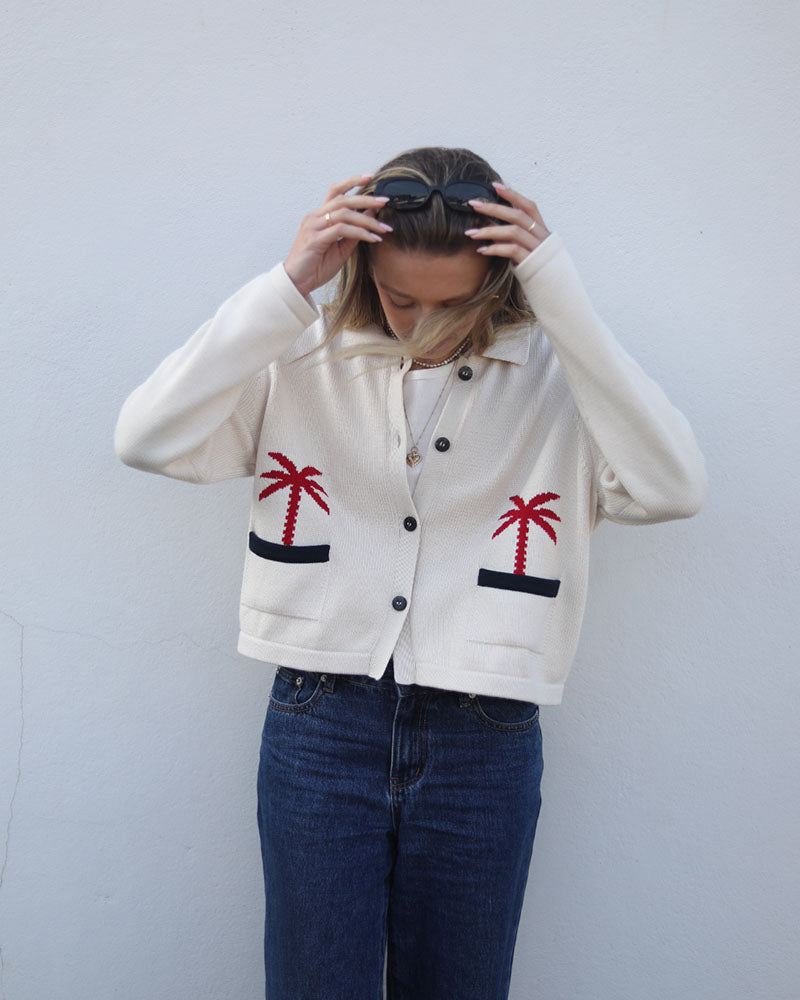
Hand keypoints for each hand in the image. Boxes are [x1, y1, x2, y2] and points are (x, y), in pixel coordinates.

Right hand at [283, 175, 391, 297]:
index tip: (370, 177)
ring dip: (367, 220)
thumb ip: (353, 233)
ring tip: (384, 228)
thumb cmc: (316, 266)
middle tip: (385, 201)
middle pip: (343, 200)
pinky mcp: (315, 239)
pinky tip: (373, 239)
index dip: (352, 182)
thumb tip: (371, 217)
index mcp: (319, 216)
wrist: (297, 283)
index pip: (335, 192)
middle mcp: (314, 217)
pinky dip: (360, 233)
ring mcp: (313, 227)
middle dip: (366, 199)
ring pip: (344, 213)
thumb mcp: (340, 249)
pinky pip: (341, 230)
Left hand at [463, 181, 551, 265]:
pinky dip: (495, 248)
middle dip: (494, 208)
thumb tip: (491, 226)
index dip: (513, 194)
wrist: (557, 293)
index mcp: (542, 231)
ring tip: (470, 233)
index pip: (529, 206)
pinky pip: (512, 251)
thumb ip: (516, 238)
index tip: (495, 186)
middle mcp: (542, 237)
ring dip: (489, 231)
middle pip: (518, 216)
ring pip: (513, 232)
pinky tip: (481, 250)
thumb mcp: (529, 251)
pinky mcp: (532, 264)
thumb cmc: (538, 271)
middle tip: (473, 204)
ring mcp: (538, 250)